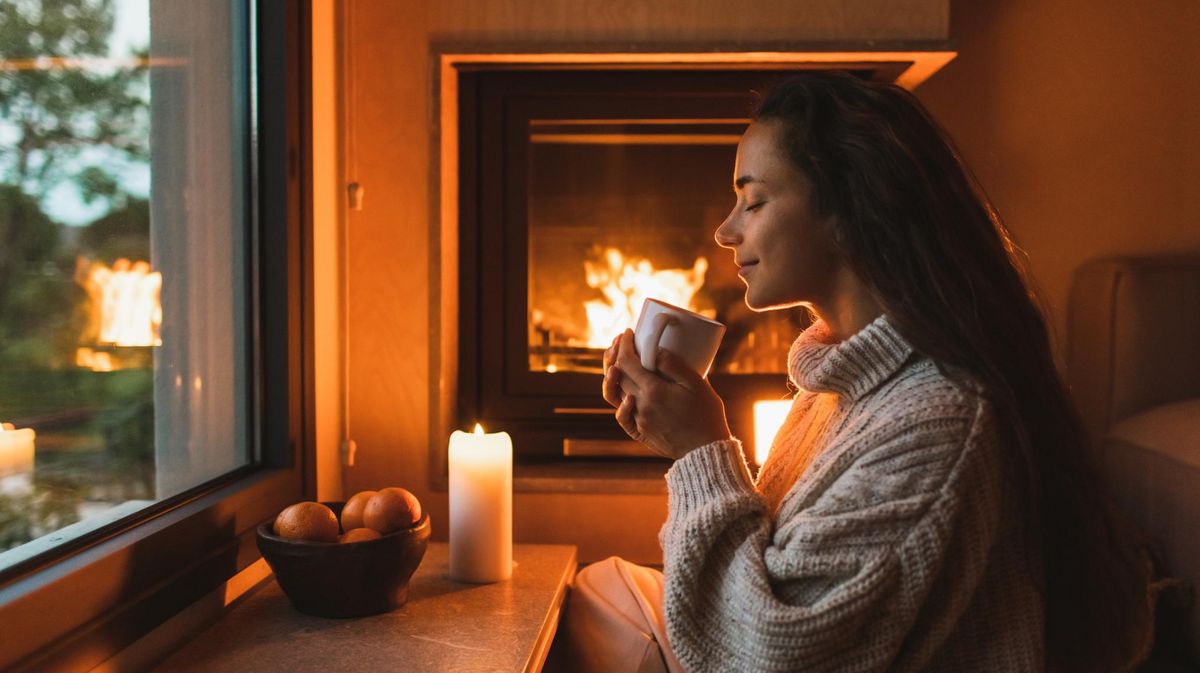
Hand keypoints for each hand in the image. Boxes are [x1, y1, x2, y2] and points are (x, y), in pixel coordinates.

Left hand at [601, 329, 730, 459]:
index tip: (629, 332)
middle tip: (622, 342)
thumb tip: (655, 349)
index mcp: (653, 391)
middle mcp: (640, 405)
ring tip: (615, 364)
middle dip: (616, 355)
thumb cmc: (706, 415)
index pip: (627, 362)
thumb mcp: (697, 384)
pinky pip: (622, 416)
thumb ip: (674, 365)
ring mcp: (638, 420)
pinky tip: (624, 394)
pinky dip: (619, 403)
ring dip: (612, 376)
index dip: (624, 344)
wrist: (705, 451)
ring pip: (615, 395)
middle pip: (617, 375)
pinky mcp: (641, 432)